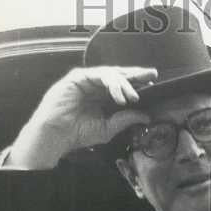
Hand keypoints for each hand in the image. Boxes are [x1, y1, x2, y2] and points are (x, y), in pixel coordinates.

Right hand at [8, 66, 157, 168]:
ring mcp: (86, 80)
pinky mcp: (77, 77)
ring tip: (133, 96)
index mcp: (103, 95)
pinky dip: (112, 84)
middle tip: (152, 74)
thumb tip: (146, 116)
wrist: (56, 136)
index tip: (154, 82)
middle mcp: (95, 85)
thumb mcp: (109, 128)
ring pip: (111, 74)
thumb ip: (126, 119)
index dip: (138, 83)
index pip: (123, 85)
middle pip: (120, 75)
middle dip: (136, 74)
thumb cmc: (78, 133)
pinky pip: (99, 75)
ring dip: (125, 84)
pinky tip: (119, 96)